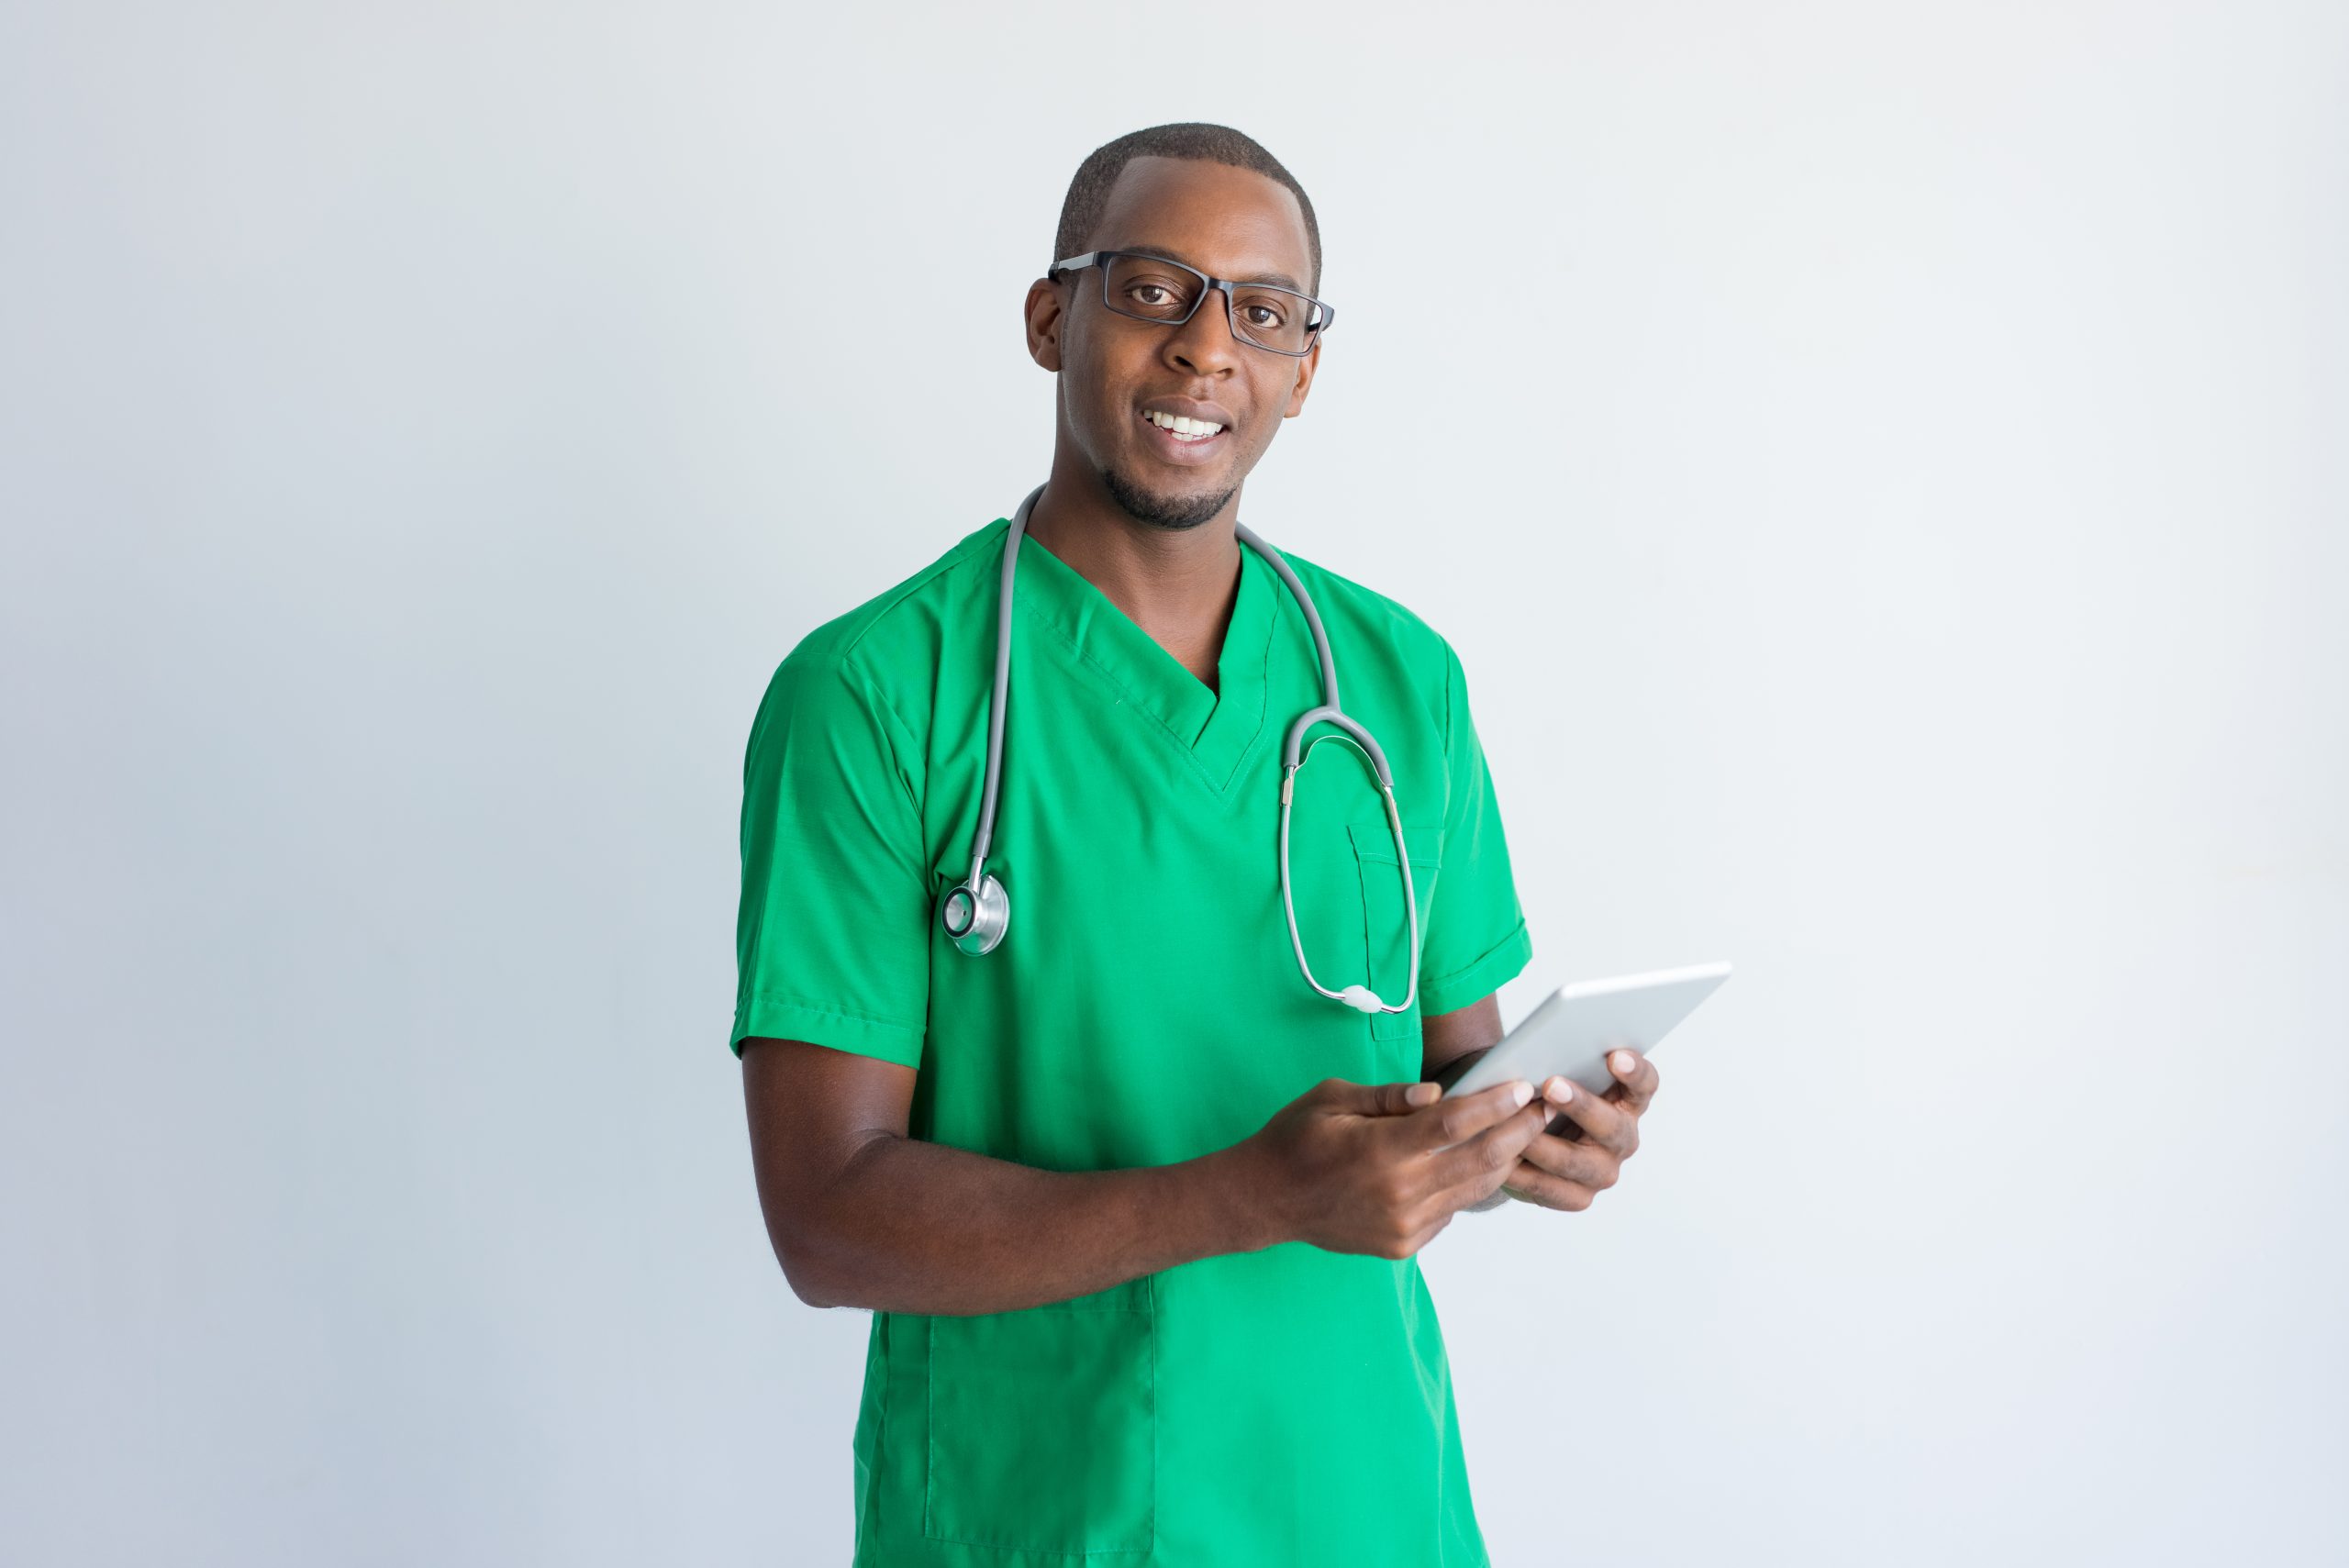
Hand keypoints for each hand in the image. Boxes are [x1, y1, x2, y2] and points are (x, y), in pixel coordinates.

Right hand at [1238, 1076, 1552, 1257]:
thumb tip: (1437, 1094)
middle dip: (1518, 1132)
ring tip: (1523, 1134)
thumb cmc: (1296, 1139)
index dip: (1494, 1105)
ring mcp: (1403, 1224)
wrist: (1266, 1200)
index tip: (1522, 1088)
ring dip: (1503, 1160)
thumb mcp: (1333, 1098)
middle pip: (1478, 1160)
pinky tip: (1475, 1164)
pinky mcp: (1403, 1243)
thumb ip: (1389, 1097)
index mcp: (1380, 1150)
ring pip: (1473, 1190)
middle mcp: (1398, 1192)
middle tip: (1541, 1110)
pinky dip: (1467, 1186)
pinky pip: (1450, 1212)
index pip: (1453, 1124)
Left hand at [1495, 1048, 1660, 1210]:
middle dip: (1580, 1106)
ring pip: (1575, 1161)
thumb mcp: (1557, 1078)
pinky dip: (1524, 1174)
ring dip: (1544, 1145)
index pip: (1645, 1084)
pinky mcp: (1580, 1197)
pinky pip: (1551, 1188)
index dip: (1635, 1071)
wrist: (1529, 1143)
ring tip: (1516, 1130)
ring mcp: (1604, 1170)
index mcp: (1627, 1101)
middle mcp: (1622, 1137)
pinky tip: (1504, 1162)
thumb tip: (1535, 1058)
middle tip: (1552, 1085)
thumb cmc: (1547, 1099)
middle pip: (1611, 1126)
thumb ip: (1558, 1066)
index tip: (1614, 1056)